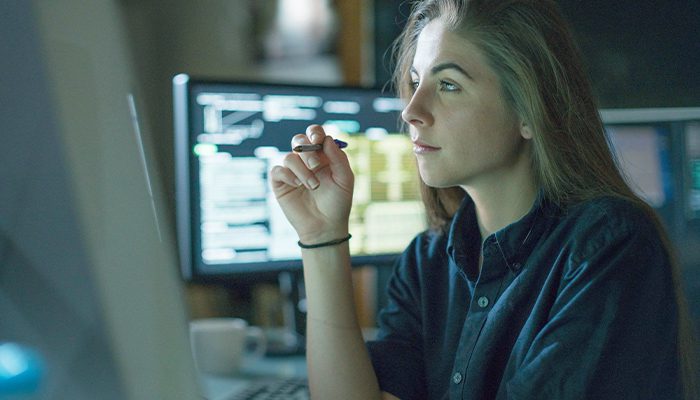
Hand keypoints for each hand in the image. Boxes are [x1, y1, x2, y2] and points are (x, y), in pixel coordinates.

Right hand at [269, 125, 353, 243]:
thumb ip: (338, 158)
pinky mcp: (281, 184)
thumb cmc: (338, 203)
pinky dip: (288, 175)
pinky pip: (278, 170)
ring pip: (289, 157)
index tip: (318, 142)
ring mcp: (292, 172)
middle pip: (299, 140)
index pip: (315, 135)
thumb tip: (327, 139)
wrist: (326, 226)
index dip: (315, 133)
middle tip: (316, 165)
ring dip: (302, 170)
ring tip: (313, 186)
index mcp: (323, 156)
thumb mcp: (345, 179)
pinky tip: (297, 185)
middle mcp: (306, 161)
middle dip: (307, 150)